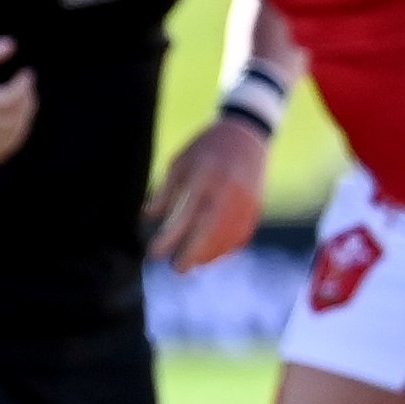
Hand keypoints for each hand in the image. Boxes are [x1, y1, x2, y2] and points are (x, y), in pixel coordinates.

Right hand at [0, 38, 36, 164]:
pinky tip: (17, 118)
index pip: (7, 101)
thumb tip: (12, 46)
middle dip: (27, 103)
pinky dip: (14, 137)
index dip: (23, 88)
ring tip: (27, 99)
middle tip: (28, 84)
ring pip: (8, 138)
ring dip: (25, 119)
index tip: (28, 73)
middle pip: (12, 122)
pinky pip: (0, 151)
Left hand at [145, 116, 269, 272]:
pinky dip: (227, 247)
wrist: (247, 134)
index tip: (155, 253)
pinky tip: (212, 254)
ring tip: (194, 263)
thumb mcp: (180, 162)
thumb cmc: (206, 148)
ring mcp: (246, 199)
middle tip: (177, 268)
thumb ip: (166, 191)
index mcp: (205, 175)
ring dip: (210, 254)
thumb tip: (148, 218)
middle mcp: (228, 189)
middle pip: (210, 230)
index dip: (170, 237)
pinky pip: (242, 234)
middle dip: (192, 253)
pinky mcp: (256, 206)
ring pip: (228, 236)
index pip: (185, 213)